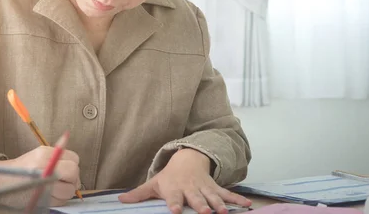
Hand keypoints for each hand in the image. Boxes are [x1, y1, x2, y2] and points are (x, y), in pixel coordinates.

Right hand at [0, 146, 80, 205]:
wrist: (1, 181)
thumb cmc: (24, 168)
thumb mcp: (40, 155)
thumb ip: (59, 159)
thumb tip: (76, 171)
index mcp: (45, 153)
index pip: (74, 159)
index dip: (73, 166)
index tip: (67, 171)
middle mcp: (44, 166)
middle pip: (73, 172)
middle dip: (73, 179)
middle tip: (65, 181)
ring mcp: (42, 183)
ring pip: (69, 190)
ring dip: (66, 191)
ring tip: (56, 189)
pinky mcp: (41, 198)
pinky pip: (60, 201)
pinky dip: (59, 200)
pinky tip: (50, 195)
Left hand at [119, 148, 250, 213]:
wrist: (187, 159)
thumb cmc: (169, 177)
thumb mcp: (154, 183)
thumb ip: (139, 194)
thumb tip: (120, 201)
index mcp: (174, 189)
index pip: (174, 198)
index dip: (175, 204)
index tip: (176, 210)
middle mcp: (190, 188)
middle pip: (196, 198)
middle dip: (201, 205)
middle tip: (205, 213)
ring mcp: (204, 188)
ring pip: (213, 197)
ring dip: (219, 204)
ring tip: (224, 212)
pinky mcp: (215, 188)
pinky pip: (227, 194)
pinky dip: (237, 199)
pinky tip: (247, 205)